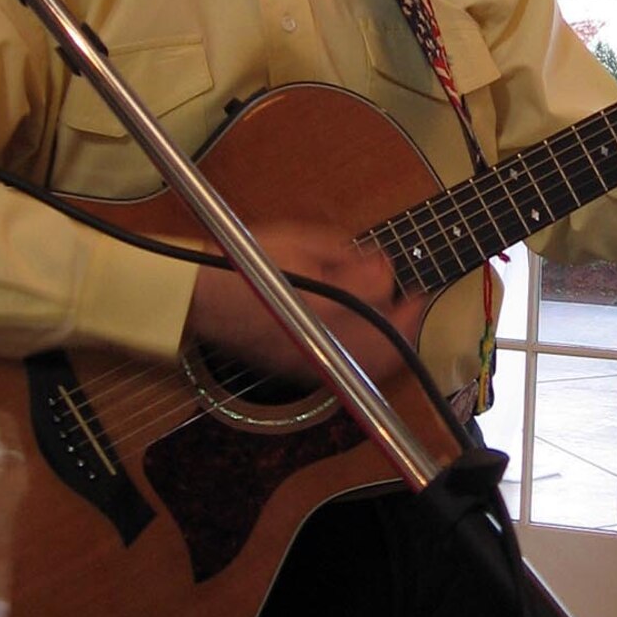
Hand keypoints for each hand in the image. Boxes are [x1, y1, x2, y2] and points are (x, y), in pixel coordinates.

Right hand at [184, 223, 418, 388]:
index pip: (380, 307)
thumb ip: (347, 256)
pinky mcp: (299, 373)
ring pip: (369, 368)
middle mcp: (316, 343)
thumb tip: (380, 267)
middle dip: (404, 327)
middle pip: (383, 348)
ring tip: (395, 325)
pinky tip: (367, 342)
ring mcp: (308, 364)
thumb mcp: (302, 241)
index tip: (416, 292)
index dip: (404, 298)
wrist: (200, 296)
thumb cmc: (246, 260)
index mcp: (320, 306)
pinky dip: (367, 361)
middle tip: (412, 309)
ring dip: (390, 347)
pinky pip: (346, 374)